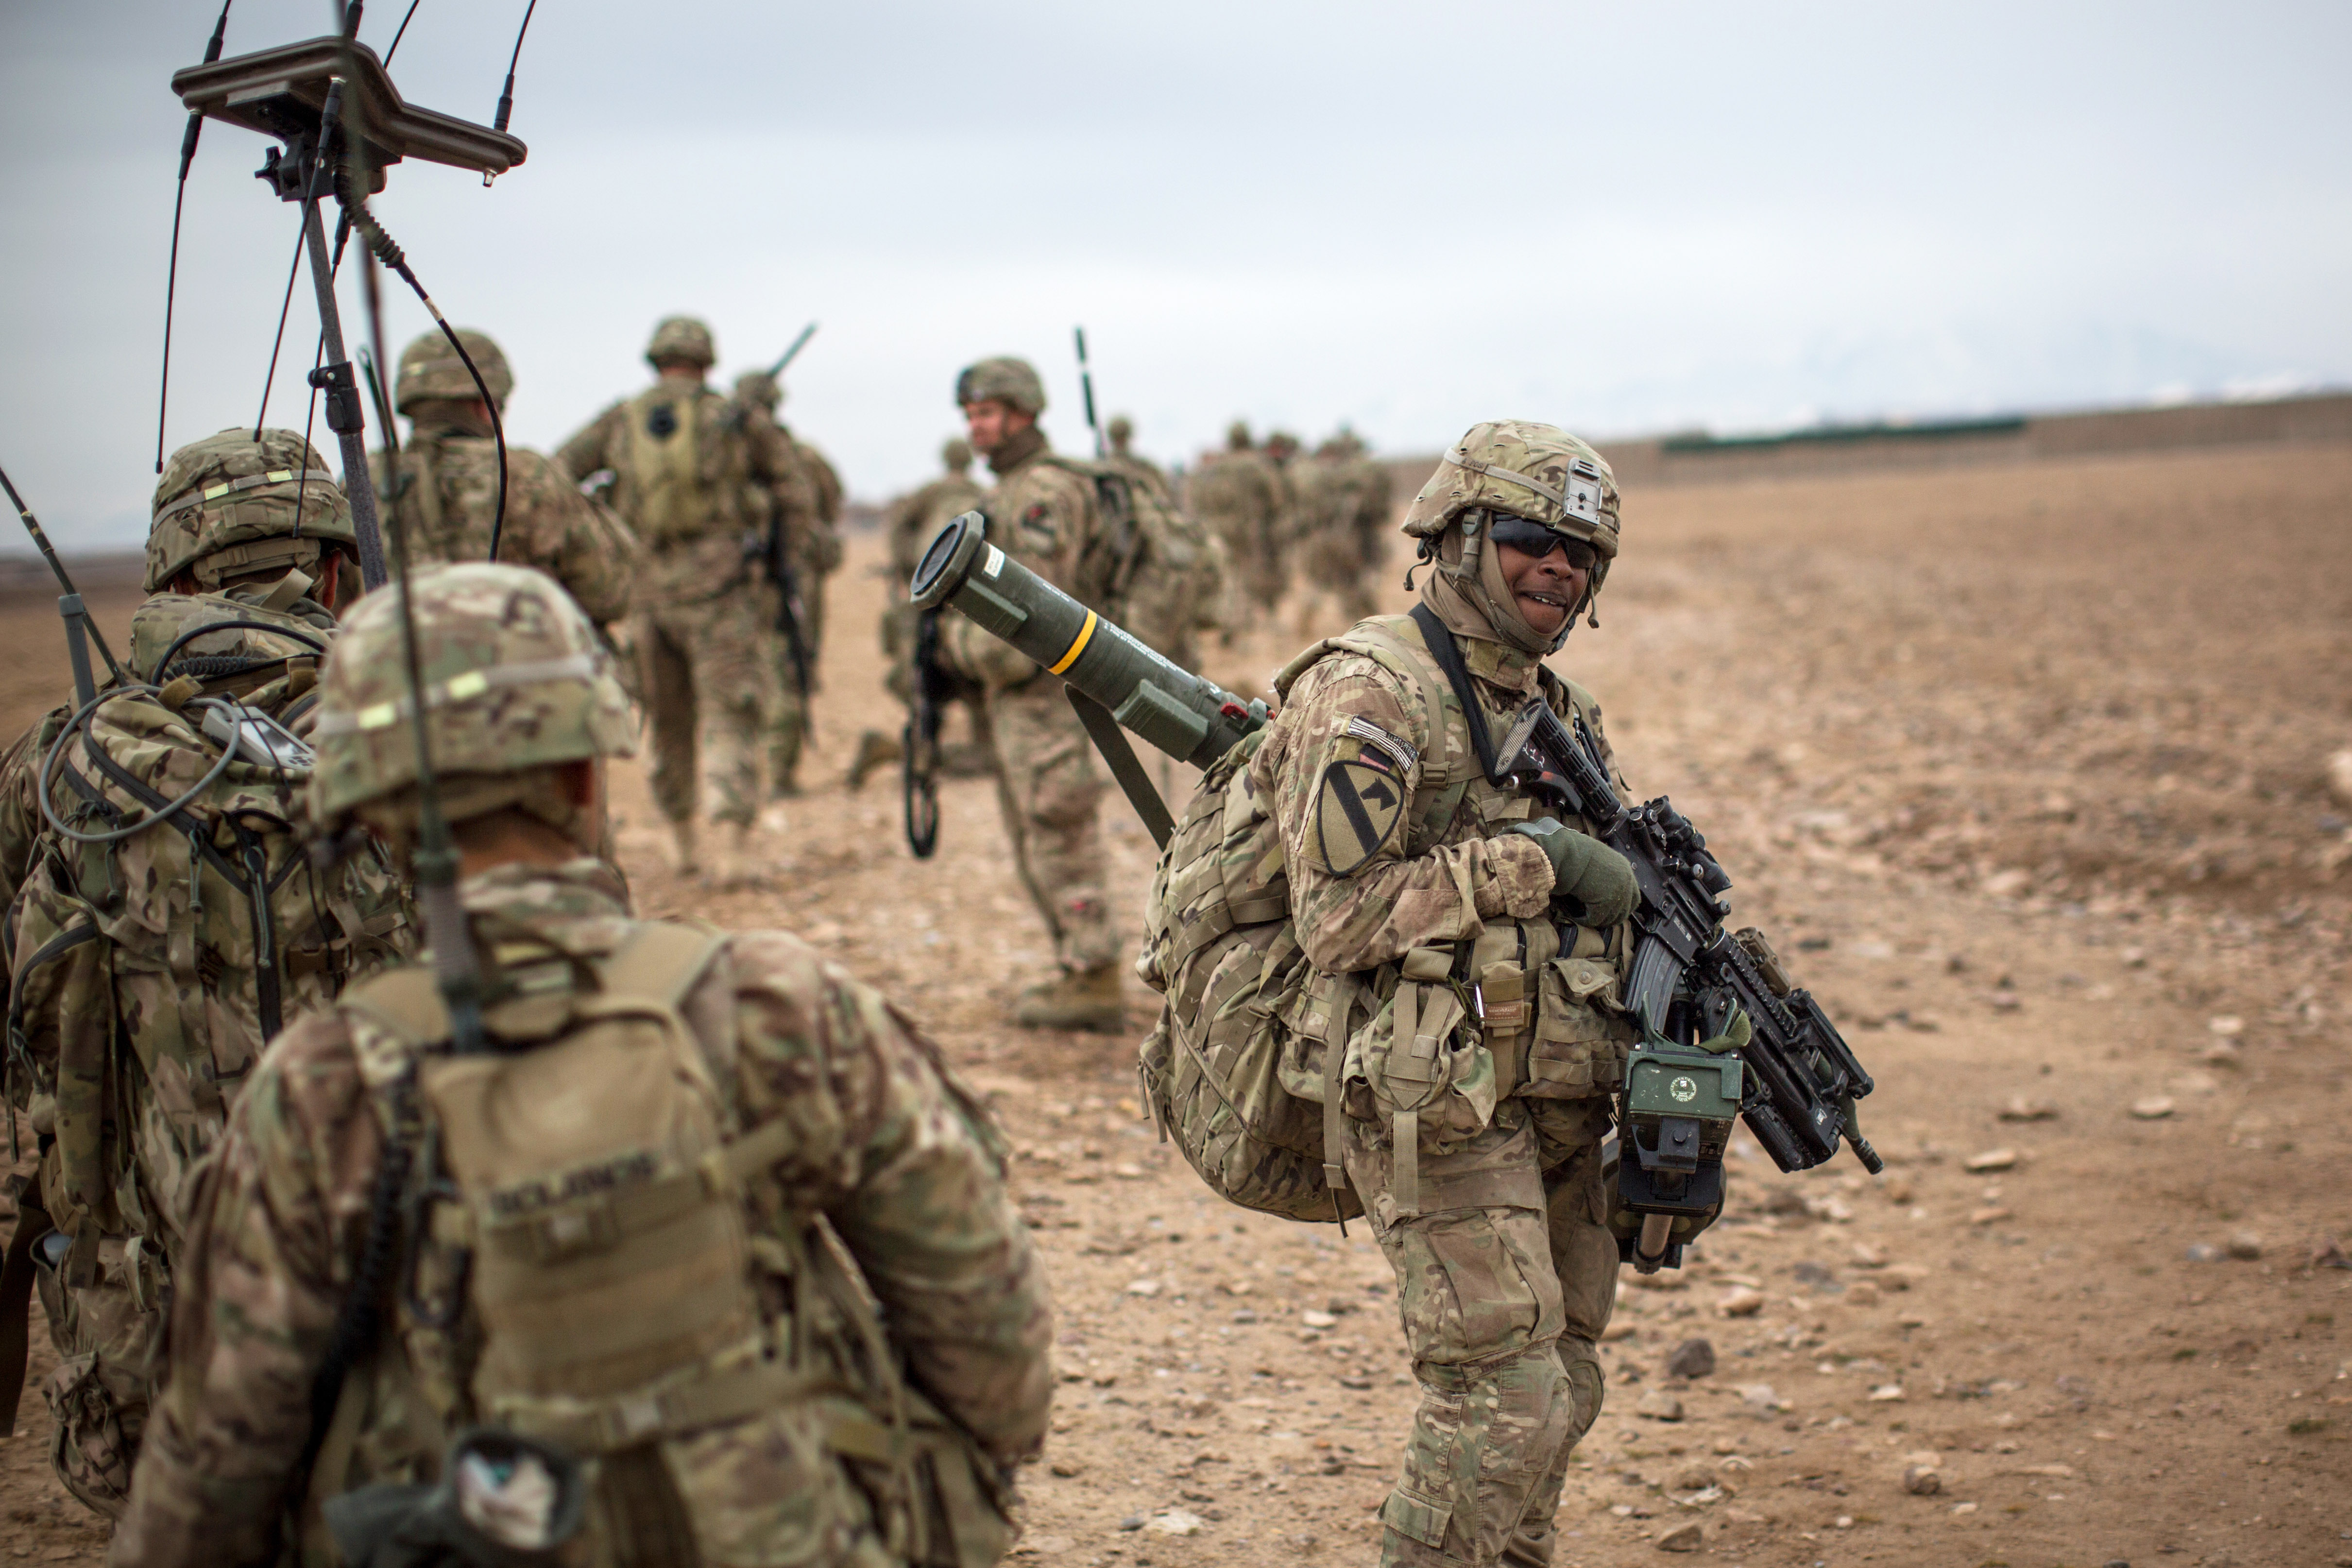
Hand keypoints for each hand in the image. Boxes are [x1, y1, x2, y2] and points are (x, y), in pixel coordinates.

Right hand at [1507, 817, 1636, 926]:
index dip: (1623, 907)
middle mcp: (1626, 880)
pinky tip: (1575, 915)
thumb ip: (1605, 875)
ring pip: (1610, 918)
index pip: (1634, 898)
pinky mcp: (1605, 902)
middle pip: (1624, 911)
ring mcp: (1618, 891)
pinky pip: (1595, 919)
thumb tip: (1602, 891)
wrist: (1566, 853)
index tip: (1611, 912)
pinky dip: (1584, 920)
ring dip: (1596, 919)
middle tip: (1594, 918)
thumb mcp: (1597, 861)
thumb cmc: (1575, 853)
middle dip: (1610, 918)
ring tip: (1582, 915)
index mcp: (1624, 869)